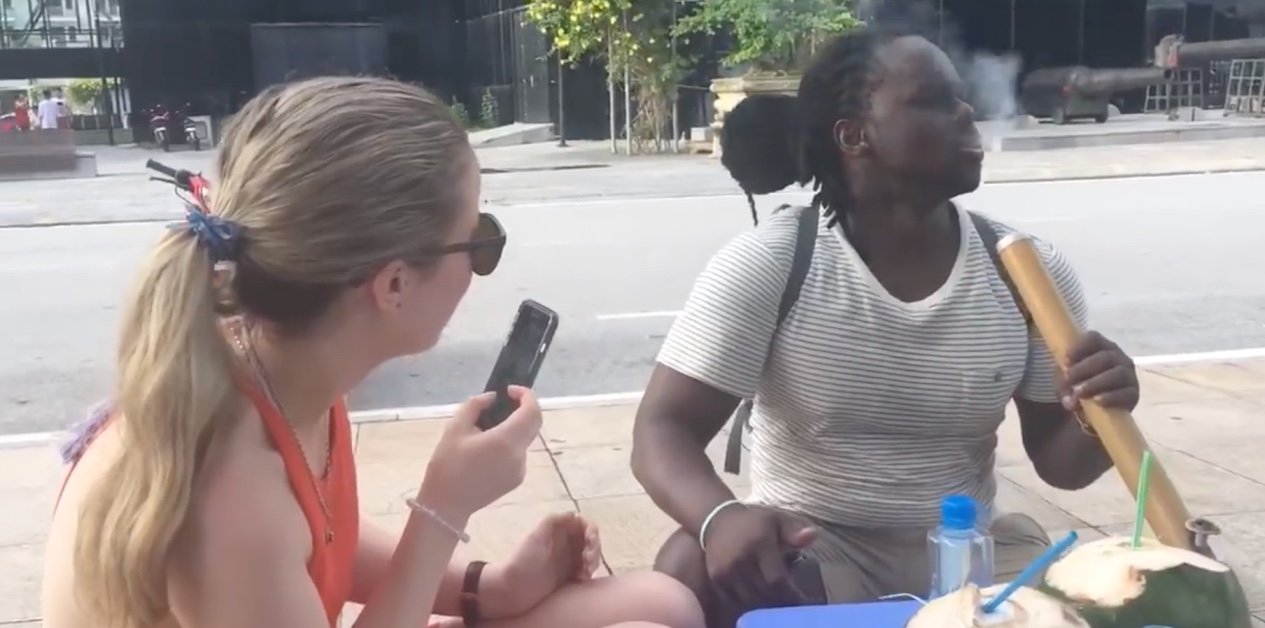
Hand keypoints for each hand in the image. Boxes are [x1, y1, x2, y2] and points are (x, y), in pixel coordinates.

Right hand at [420, 386, 542, 518]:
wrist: (446, 505)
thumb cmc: (447, 465)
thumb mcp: (455, 429)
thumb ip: (476, 406)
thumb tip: (492, 398)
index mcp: (505, 441)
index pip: (531, 411)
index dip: (526, 395)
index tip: (509, 391)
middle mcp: (519, 455)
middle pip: (535, 423)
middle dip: (524, 408)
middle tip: (504, 403)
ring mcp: (521, 469)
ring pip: (526, 438)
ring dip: (515, 426)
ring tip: (488, 428)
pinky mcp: (517, 479)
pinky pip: (520, 453)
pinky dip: (510, 443)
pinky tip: (488, 449)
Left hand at [481, 512, 601, 618]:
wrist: (508, 591)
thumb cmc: (521, 562)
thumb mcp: (536, 537)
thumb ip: (553, 521)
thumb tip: (574, 514)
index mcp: (556, 531)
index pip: (583, 524)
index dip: (591, 531)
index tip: (590, 542)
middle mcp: (563, 544)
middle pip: (589, 541)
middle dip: (594, 549)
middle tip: (588, 562)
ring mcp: (565, 561)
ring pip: (589, 556)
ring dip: (593, 562)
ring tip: (584, 574)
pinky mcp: (565, 578)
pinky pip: (584, 572)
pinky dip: (587, 574)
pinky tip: (581, 580)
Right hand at [702, 505, 816, 610]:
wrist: (716, 520)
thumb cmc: (754, 522)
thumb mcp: (776, 520)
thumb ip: (794, 531)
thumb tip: (812, 535)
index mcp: (759, 544)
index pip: (776, 580)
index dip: (790, 595)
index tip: (802, 601)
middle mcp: (740, 560)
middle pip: (764, 594)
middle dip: (780, 603)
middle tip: (791, 606)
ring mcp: (726, 572)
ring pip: (749, 601)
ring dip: (764, 607)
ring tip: (776, 605)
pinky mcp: (716, 580)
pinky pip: (735, 601)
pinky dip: (748, 605)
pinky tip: (758, 602)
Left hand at [1062, 331, 1139, 411]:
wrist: (1097, 408)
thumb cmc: (1081, 385)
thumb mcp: (1068, 381)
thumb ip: (1064, 385)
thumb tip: (1068, 400)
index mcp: (1101, 347)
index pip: (1094, 338)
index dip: (1079, 347)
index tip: (1065, 361)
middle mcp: (1118, 357)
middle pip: (1105, 357)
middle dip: (1084, 368)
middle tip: (1069, 379)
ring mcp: (1129, 375)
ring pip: (1118, 373)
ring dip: (1096, 383)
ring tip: (1079, 393)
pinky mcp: (1134, 394)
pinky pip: (1127, 393)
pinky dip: (1111, 397)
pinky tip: (1097, 401)